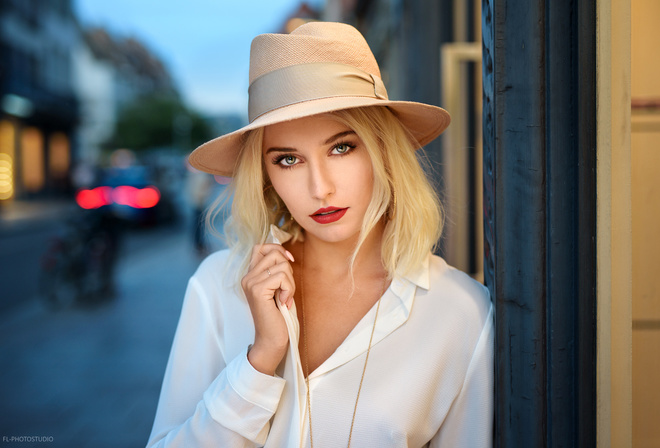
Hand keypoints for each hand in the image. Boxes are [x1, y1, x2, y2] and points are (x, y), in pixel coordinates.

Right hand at [241, 244, 295, 374]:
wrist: (271, 339)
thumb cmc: (278, 315)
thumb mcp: (277, 288)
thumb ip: (277, 271)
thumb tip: (286, 253)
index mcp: (250, 275)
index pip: (261, 247)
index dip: (278, 249)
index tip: (288, 263)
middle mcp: (247, 277)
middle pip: (275, 253)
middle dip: (288, 269)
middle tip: (286, 289)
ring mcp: (250, 283)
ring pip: (281, 265)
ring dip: (290, 282)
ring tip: (285, 298)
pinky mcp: (257, 290)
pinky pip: (282, 277)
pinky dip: (289, 289)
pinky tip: (284, 303)